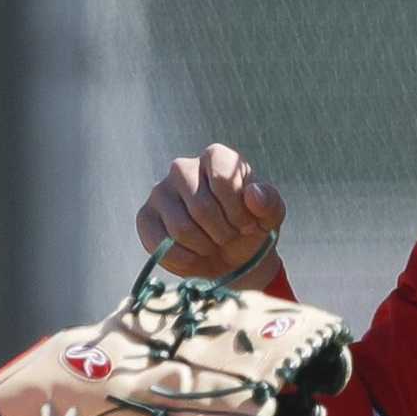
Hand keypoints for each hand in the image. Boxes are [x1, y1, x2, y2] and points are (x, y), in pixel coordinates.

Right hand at [136, 143, 285, 285]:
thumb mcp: (270, 217)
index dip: (237, 211)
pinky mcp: (146, 217)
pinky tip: (195, 256)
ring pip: (181, 228)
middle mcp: (183, 167)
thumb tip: (253, 194)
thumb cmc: (250, 228)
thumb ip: (268, 202)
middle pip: (201, 207)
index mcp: (215, 156)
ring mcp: (160, 191)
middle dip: (223, 233)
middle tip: (229, 237)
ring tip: (213, 244)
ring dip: (205, 247)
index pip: (222, 179)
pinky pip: (161, 244)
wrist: (231, 258)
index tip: (247, 224)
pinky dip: (184, 259)